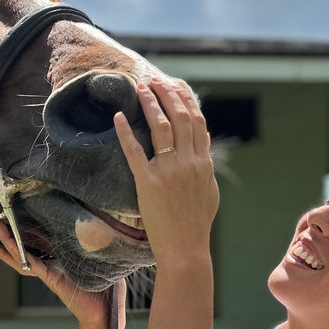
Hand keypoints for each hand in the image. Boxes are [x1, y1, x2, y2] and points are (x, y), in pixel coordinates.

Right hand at [0, 222, 126, 328]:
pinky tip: (8, 243)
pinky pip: (31, 264)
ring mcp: (48, 273)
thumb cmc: (106, 292)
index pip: (39, 243)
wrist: (105, 314)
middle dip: (8, 236)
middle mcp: (51, 267)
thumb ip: (99, 248)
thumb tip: (106, 230)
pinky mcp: (51, 278)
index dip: (26, 232)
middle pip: (23, 250)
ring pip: (21, 256)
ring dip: (7, 243)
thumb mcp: (102, 263)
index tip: (16, 219)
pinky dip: (19, 253)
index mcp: (61, 262)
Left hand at [113, 80, 218, 266]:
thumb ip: (205, 167)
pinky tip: (118, 117)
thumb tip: (203, 145)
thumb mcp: (209, 191)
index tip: (176, 86)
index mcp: (203, 163)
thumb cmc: (197, 224)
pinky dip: (126, 132)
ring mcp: (169, 171)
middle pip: (180, 117)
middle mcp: (188, 162)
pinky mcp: (149, 182)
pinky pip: (135, 151)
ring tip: (140, 89)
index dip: (186, 100)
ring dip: (151, 104)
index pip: (197, 122)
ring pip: (161, 127)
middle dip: (167, 94)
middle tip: (154, 81)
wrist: (186, 248)